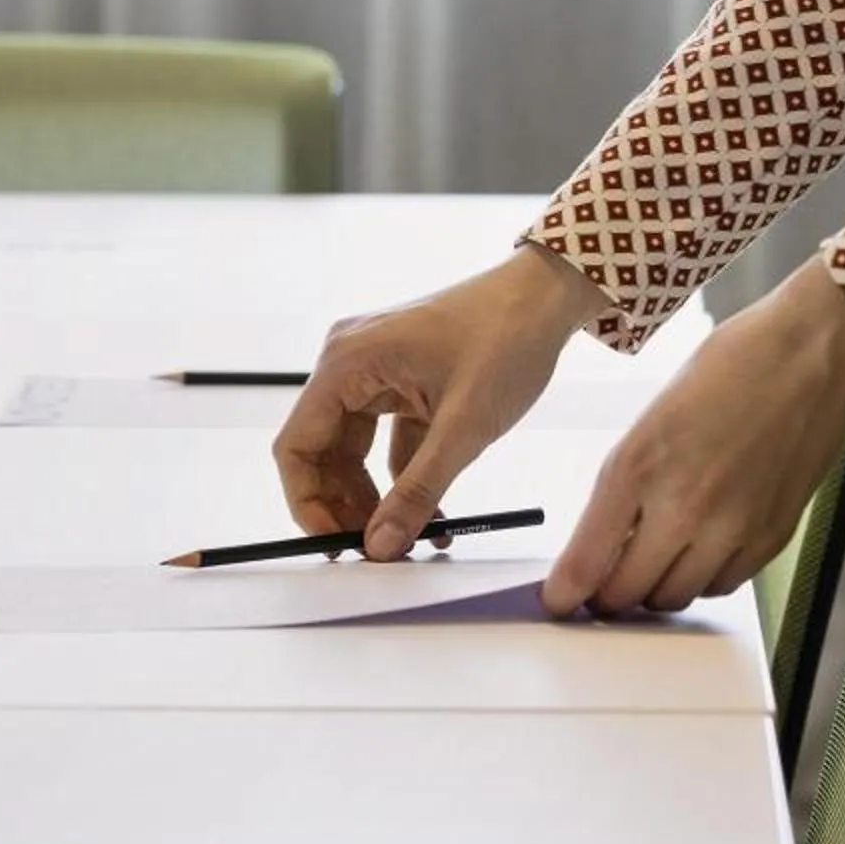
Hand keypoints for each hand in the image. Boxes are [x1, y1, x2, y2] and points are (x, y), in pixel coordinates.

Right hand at [274, 247, 606, 559]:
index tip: (335, 543)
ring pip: (353, 452)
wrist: (548, 294)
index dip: (306, 503)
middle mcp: (349, 363)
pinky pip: (385, 441)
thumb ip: (419, 490)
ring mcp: (374, 371)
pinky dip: (404, 477)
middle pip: (321, 453)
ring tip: (410, 537)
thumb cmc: (507, 338)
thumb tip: (381, 544)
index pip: (295, 446)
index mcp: (347, 363)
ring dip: (376, 498)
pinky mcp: (400, 381)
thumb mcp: (463, 428)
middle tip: (375, 549)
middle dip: (344, 506)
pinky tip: (433, 511)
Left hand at [543, 260, 844, 617]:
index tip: (558, 599)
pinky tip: (698, 553)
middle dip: (606, 595)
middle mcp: (683, 506)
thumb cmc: (736, 365)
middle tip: (602, 583)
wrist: (815, 355)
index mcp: (639, 467)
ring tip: (651, 564)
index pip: (586, 562)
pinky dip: (702, 580)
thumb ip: (624, 483)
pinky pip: (723, 586)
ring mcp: (731, 527)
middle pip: (626, 594)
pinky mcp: (771, 535)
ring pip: (675, 599)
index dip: (564, 592)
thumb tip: (602, 536)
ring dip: (654, 590)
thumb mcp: (652, 418)